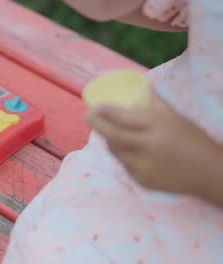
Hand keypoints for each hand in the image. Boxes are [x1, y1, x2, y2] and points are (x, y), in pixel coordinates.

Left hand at [85, 95, 222, 200]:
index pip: (124, 117)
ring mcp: (145, 166)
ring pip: (116, 151)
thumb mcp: (176, 118)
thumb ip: (155, 105)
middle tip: (87, 116)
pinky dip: (121, 155)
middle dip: (96, 125)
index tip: (95, 107)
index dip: (106, 112)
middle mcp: (150, 146)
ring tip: (104, 131)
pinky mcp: (144, 181)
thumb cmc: (194, 140)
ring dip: (108, 140)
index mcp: (160, 126)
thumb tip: (140, 88)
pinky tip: (122, 148)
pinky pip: (125, 165)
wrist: (211, 174)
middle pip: (113, 135)